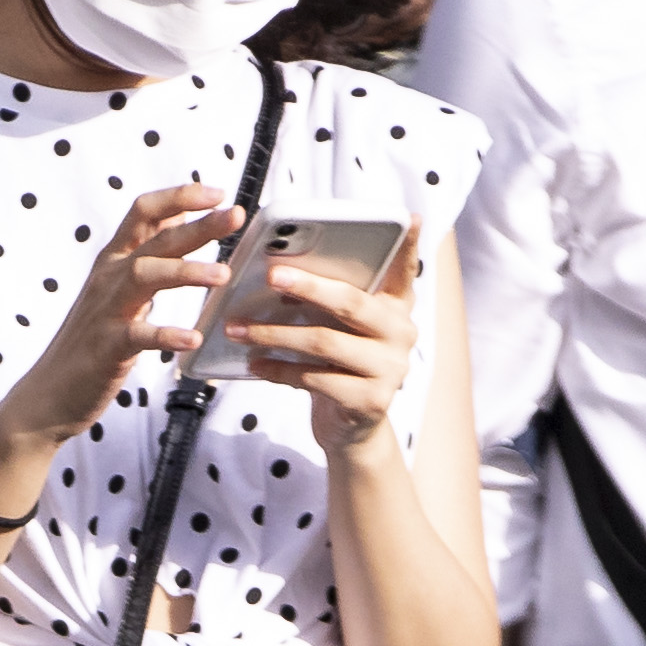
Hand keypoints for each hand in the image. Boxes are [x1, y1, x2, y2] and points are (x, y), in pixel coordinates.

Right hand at [0, 182, 236, 500]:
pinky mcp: (107, 347)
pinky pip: (139, 335)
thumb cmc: (93, 340)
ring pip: (145, 275)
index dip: (180, 196)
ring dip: (185, 271)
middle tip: (236, 215)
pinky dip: (167, 334)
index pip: (143, 210)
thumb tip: (179, 217)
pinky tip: (193, 337)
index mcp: (114, 260)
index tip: (218, 192)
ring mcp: (106, 311)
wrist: (49, 392)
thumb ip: (147, 255)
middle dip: (197, 224)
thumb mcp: (119, 288)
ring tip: (223, 274)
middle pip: (154, 238)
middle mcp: (109, 277)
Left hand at [229, 238, 425, 455]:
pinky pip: (314, 378)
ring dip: (274, 333)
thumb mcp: (340, 328)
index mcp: (396, 307)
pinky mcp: (371, 401)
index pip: (405, 269)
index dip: (408, 244)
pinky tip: (254, 362)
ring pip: (325, 342)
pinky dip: (278, 370)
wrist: (351, 429)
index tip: (408, 215)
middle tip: (271, 275)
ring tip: (238, 327)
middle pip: (351, 302)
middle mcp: (401, 333)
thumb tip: (278, 271)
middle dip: (307, 286)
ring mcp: (391, 369)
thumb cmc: (338, 364)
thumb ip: (329, 300)